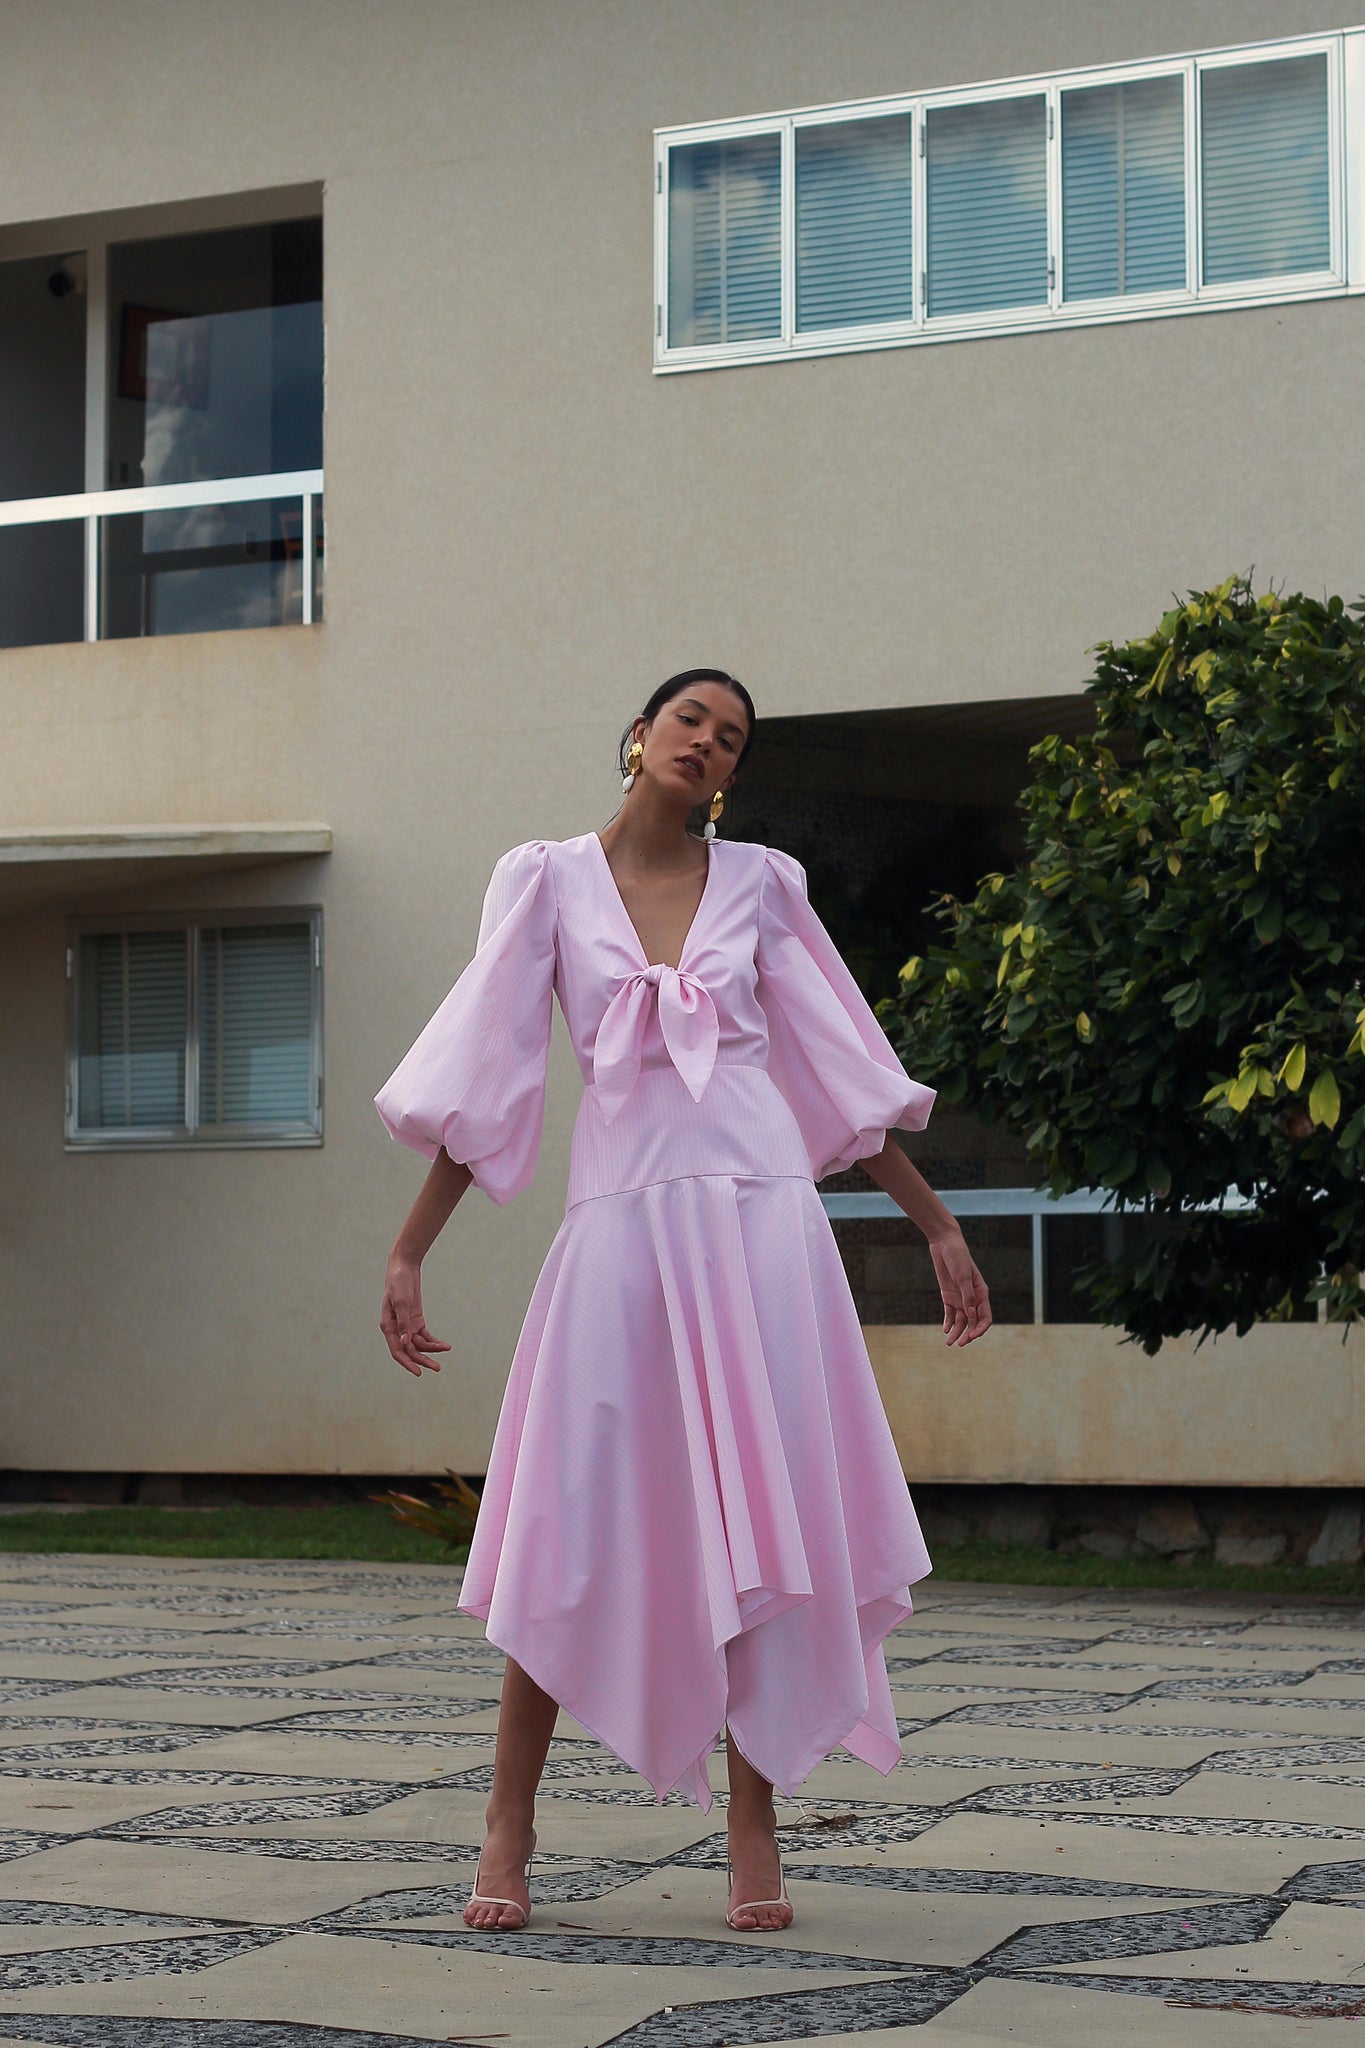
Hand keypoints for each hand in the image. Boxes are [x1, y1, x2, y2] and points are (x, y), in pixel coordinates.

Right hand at [380, 1254, 451, 1377]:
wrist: (404, 1266)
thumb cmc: (399, 1282)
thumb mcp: (402, 1301)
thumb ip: (403, 1323)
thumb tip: (404, 1343)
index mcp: (388, 1326)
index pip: (397, 1351)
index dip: (407, 1363)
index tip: (419, 1372)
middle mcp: (396, 1328)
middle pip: (410, 1350)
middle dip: (423, 1359)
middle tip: (437, 1368)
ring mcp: (406, 1325)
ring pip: (418, 1344)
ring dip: (431, 1349)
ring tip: (446, 1350)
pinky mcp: (415, 1319)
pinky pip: (424, 1336)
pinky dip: (433, 1341)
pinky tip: (444, 1345)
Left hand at [929, 1229, 991, 1346]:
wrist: (944, 1245)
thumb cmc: (958, 1257)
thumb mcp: (963, 1277)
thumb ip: (967, 1296)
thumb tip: (971, 1316)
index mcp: (982, 1293)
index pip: (985, 1317)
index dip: (980, 1329)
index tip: (972, 1337)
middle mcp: (972, 1298)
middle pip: (973, 1322)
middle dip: (968, 1334)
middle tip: (959, 1344)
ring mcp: (960, 1298)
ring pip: (961, 1320)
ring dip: (956, 1332)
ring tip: (949, 1343)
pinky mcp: (949, 1296)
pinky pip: (950, 1313)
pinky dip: (948, 1322)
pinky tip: (945, 1330)